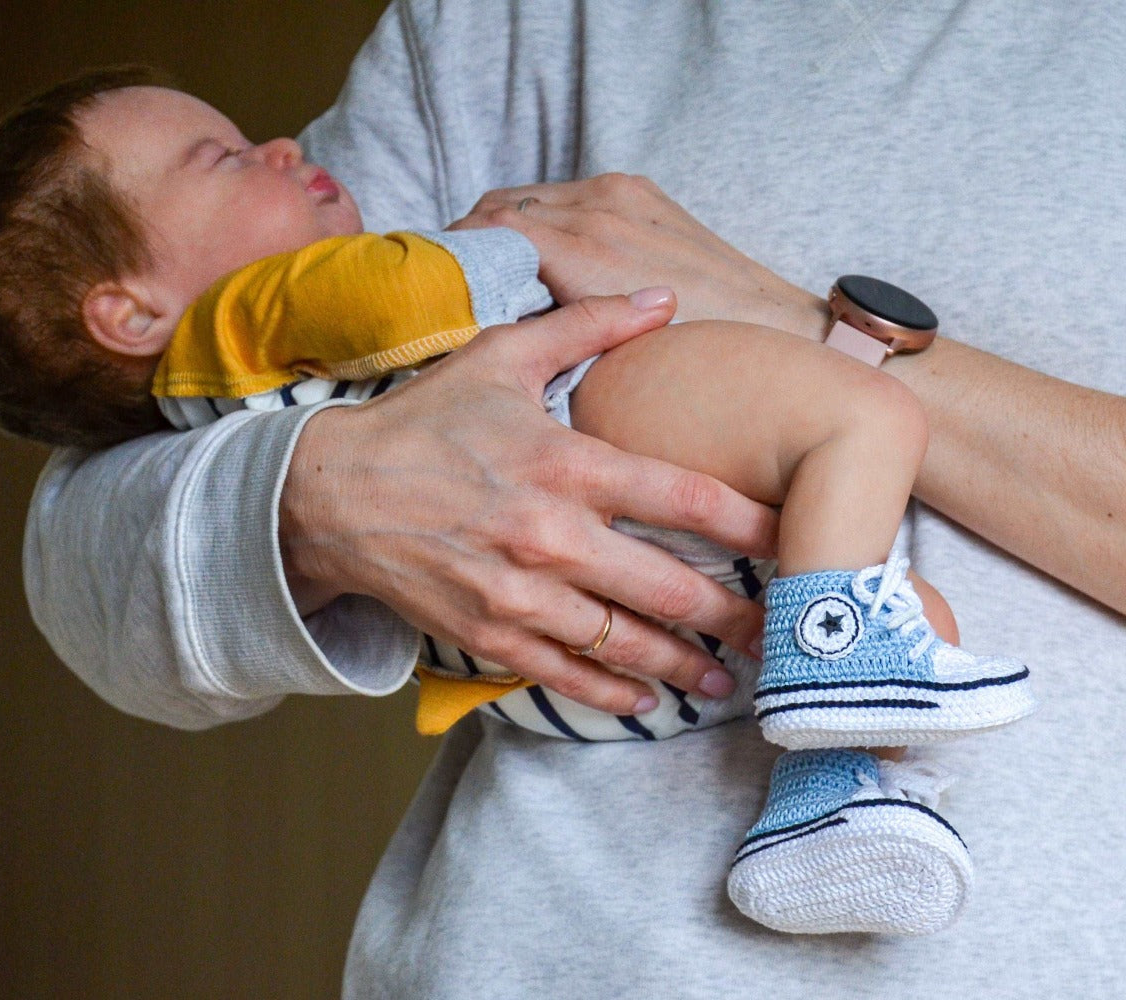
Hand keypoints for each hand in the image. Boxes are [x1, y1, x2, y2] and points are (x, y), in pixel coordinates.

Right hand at [279, 292, 777, 714]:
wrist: (329, 494)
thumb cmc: (425, 421)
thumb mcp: (502, 354)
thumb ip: (589, 324)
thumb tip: (663, 296)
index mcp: (566, 462)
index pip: (684, 497)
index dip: (751, 523)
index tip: (796, 537)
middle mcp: (551, 534)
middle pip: (669, 587)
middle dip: (736, 615)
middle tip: (786, 630)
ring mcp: (518, 594)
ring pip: (625, 642)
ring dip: (686, 666)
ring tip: (731, 676)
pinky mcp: (488, 634)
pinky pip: (565, 674)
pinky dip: (612, 693)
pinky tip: (649, 701)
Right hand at [450, 173, 828, 334]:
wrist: (777, 331)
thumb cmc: (694, 362)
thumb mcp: (605, 364)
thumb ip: (547, 335)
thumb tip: (495, 336)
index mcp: (585, 244)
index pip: (488, 229)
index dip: (454, 258)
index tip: (433, 293)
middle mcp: (600, 206)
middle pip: (501, 206)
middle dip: (472, 242)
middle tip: (453, 286)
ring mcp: (621, 192)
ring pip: (530, 197)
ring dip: (502, 229)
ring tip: (488, 277)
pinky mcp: (638, 191)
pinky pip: (565, 194)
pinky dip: (539, 221)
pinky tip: (538, 260)